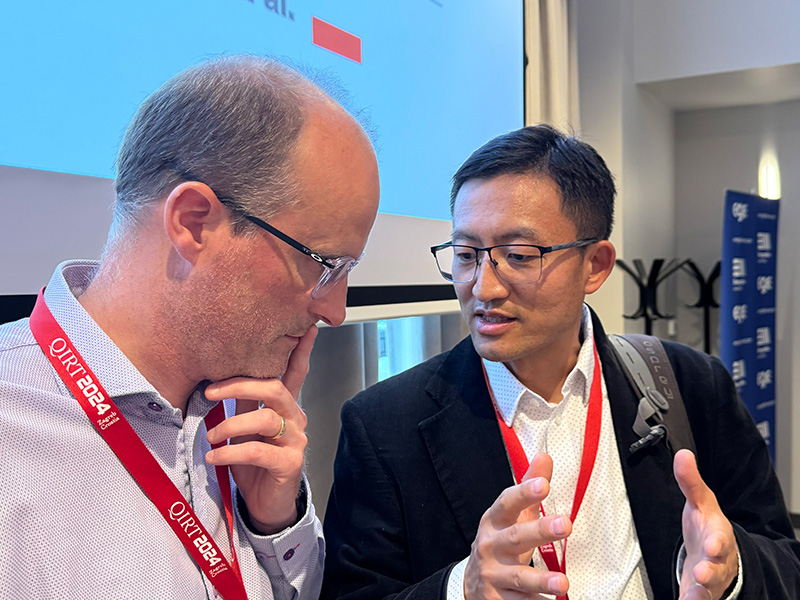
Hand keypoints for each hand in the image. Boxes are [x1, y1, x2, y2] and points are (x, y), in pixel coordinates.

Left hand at [204, 325, 317, 533]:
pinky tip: (214, 456)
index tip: (307, 328)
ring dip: (231, 424)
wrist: (266, 504)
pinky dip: (231, 452)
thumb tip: (219, 379)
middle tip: (210, 390)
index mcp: (285, 406)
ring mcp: (295, 441)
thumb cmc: (254, 463)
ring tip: (211, 435)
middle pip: (275, 389)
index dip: (301, 351)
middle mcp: (295, 419)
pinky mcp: (289, 463)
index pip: (296, 373)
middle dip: (240, 384)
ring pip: (265, 419)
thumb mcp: (245, 427)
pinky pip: (257, 451)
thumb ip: (242, 403)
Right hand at [464, 452, 570, 599]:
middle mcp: (491, 546)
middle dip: (540, 531)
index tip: (543, 484)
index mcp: (494, 521)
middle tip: (565, 524)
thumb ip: (528, 486)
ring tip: (563, 583)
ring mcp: (494, 575)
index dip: (524, 493)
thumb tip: (544, 457)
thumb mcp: (511, 515)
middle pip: (515, 537)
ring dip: (541, 580)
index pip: (507, 503)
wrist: (472, 583)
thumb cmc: (500, 541)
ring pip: (518, 577)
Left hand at [674, 449, 737, 599]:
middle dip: (710, 571)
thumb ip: (690, 481)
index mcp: (719, 535)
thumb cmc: (707, 526)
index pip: (720, 538)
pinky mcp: (700, 592)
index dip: (717, 542)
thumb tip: (683, 455)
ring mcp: (710, 578)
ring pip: (708, 589)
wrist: (715, 552)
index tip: (712, 545)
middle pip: (717, 568)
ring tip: (691, 598)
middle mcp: (718, 560)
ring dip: (700, 593)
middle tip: (702, 574)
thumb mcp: (701, 502)